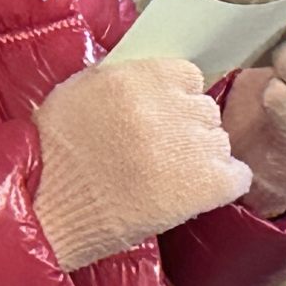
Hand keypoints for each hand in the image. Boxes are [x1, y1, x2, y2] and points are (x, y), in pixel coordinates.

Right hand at [29, 56, 251, 270]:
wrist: (48, 210)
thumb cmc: (53, 155)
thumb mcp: (76, 93)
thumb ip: (120, 78)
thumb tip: (149, 78)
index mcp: (138, 78)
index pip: (188, 75)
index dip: (174, 99)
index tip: (159, 118)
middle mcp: (168, 107)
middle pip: (204, 109)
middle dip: (185, 129)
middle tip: (159, 153)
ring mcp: (190, 146)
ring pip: (219, 142)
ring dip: (200, 158)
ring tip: (167, 178)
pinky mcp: (206, 185)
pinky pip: (237, 176)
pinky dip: (220, 185)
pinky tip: (192, 194)